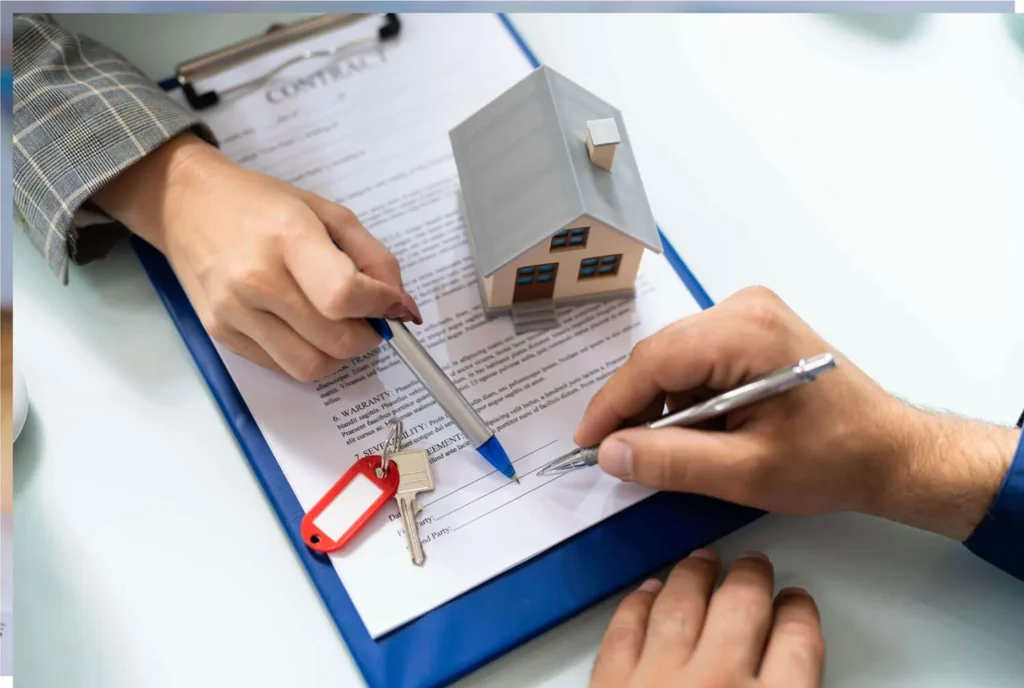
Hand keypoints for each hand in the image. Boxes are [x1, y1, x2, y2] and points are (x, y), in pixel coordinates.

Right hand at [93, 132, 420, 381]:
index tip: (390, 303)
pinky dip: (306, 356)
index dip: (380, 307)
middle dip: (367, 336)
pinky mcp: (220, 334)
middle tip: (366, 318)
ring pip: (310, 367)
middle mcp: (255, 279)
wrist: (186, 204)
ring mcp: (234, 312)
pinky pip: (281, 368)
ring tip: (336, 326)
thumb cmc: (262, 204)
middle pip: (335, 341)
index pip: (345, 295)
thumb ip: (375, 258)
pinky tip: (303, 328)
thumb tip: (402, 307)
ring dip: (337, 355)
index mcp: (287, 237)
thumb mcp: (328, 213)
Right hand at [575, 286, 1018, 539]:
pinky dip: (685, 393)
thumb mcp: (746, 472)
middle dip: (634, 405)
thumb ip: (672, 463)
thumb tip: (610, 452)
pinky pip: (696, 356)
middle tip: (620, 452)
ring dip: (661, 402)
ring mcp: (750, 311)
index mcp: (745, 333)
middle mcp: (744, 307)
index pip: (654, 361)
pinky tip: (695, 428)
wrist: (889, 450)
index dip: (612, 404)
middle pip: (661, 354)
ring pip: (675, 355)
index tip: (587, 442)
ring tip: (665, 448)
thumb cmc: (831, 460)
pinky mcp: (754, 326)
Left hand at [591, 549, 823, 687]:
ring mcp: (659, 682)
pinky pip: (625, 632)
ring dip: (694, 576)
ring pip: (681, 605)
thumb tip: (791, 673)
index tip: (795, 603)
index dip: (799, 614)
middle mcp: (718, 684)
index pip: (798, 641)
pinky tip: (649, 592)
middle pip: (741, 607)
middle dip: (750, 578)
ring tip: (703, 561)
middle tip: (753, 566)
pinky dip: (639, 606)